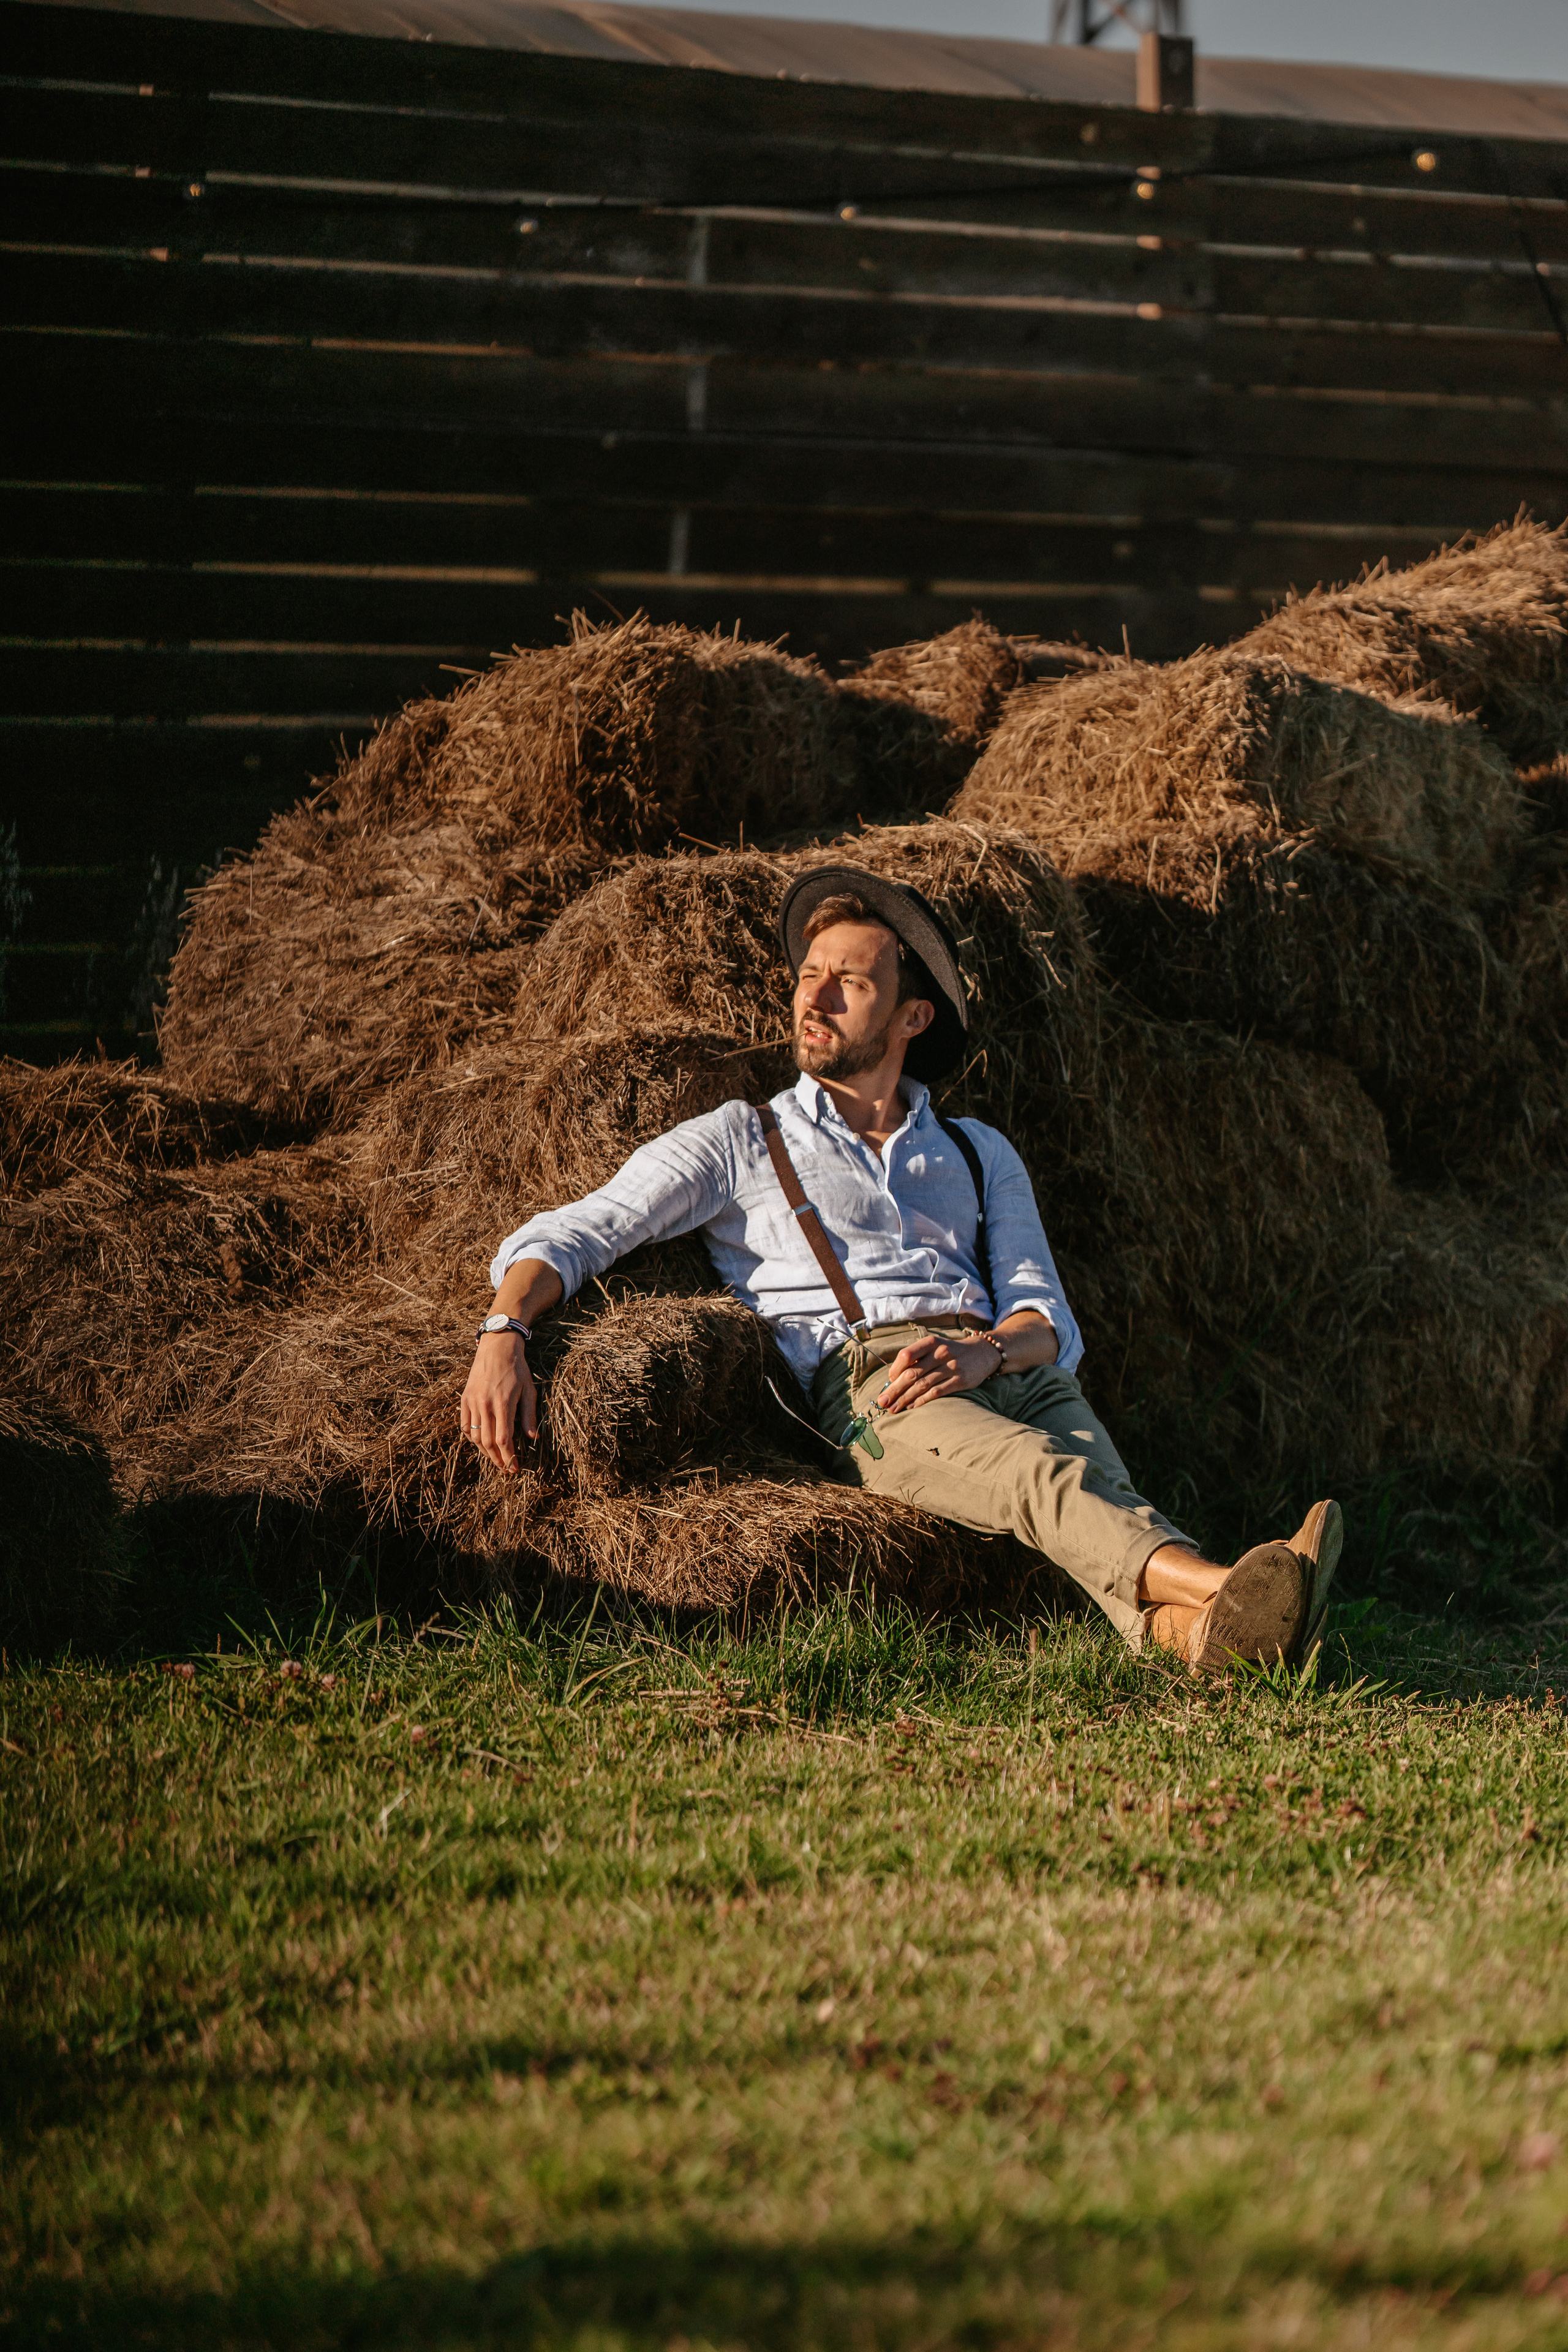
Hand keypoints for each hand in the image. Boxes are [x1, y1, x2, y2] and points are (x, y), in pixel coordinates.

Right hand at [461, 1332, 536, 1474]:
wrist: (496, 1347)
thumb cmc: (517, 1369)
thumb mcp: (529, 1390)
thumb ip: (529, 1415)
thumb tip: (532, 1438)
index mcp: (503, 1403)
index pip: (503, 1440)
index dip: (509, 1457)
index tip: (515, 1468)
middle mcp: (485, 1405)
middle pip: (487, 1443)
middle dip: (498, 1460)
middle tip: (506, 1469)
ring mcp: (472, 1402)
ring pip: (474, 1437)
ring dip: (485, 1452)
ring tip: (496, 1459)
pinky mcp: (464, 1399)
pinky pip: (464, 1426)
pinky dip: (471, 1438)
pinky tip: (481, 1443)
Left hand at [875, 1331, 1001, 1414]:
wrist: (982, 1353)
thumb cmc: (950, 1352)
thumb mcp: (934, 1347)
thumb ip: (917, 1359)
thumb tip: (893, 1379)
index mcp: (931, 1342)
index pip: (906, 1355)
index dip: (894, 1370)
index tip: (889, 1382)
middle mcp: (940, 1353)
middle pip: (912, 1374)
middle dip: (894, 1390)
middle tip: (882, 1402)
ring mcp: (951, 1367)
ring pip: (922, 1385)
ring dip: (905, 1399)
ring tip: (894, 1408)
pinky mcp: (960, 1380)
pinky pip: (937, 1392)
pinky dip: (922, 1401)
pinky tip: (912, 1407)